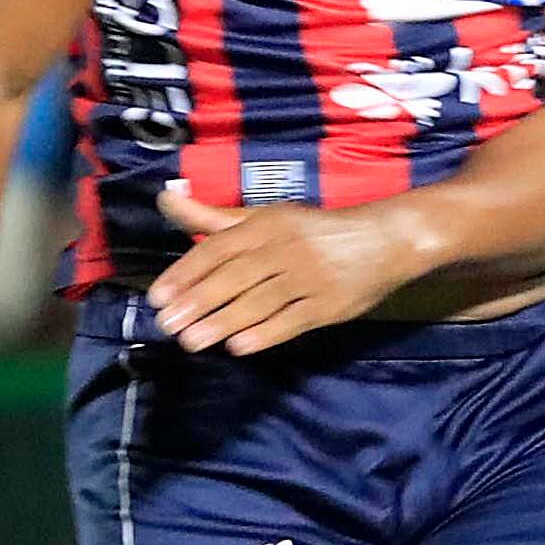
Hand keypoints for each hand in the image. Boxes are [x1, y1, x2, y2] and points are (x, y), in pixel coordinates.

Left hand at [149, 184, 421, 351]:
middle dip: (199, 301)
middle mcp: (284, 250)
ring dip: (224, 321)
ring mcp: (309, 279)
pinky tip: (240, 347)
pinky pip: (293, 321)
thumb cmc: (315, 231)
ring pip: (260, 302)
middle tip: (167, 324)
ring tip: (192, 341)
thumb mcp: (265, 218)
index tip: (159, 296)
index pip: (219, 249)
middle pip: (236, 277)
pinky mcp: (330, 306)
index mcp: (267, 226)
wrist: (385, 240)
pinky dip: (266, 334)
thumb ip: (214, 217)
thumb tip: (165, 198)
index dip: (187, 272)